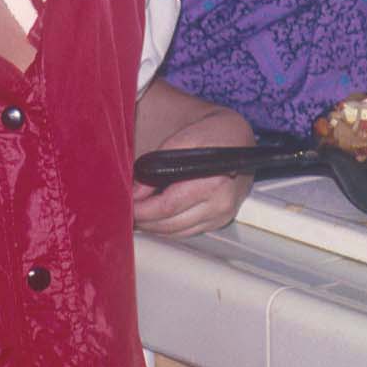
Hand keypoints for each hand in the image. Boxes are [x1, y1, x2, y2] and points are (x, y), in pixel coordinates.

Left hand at [133, 97, 254, 237]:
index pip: (169, 206)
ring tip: (139, 215)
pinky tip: (157, 218)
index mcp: (214, 183)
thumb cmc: (213, 134)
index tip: (128, 205)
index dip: (144, 209)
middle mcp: (221, 204)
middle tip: (127, 212)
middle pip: (172, 224)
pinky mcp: (221, 221)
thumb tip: (137, 192)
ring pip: (179, 232)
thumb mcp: (182, 140)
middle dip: (146, 220)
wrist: (238, 136)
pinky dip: (170, 227)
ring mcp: (223, 216)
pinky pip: (189, 231)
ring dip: (155, 227)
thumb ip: (157, 164)